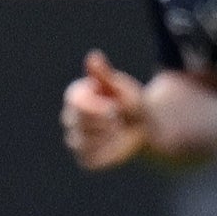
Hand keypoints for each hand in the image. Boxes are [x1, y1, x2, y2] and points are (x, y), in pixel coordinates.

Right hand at [61, 51, 153, 171]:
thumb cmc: (132, 105)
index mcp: (76, 96)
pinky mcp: (84, 158)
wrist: (146, 129)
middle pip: (79, 121)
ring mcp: (75, 140)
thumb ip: (105, 75)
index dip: (97, 106)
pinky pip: (89, 157)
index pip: (75, 102)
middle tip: (119, 119)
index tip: (114, 107)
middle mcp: (70, 118)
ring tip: (118, 131)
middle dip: (105, 121)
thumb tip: (93, 56)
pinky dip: (106, 152)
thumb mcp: (123, 89)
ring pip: (83, 141)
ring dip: (106, 137)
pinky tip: (115, 144)